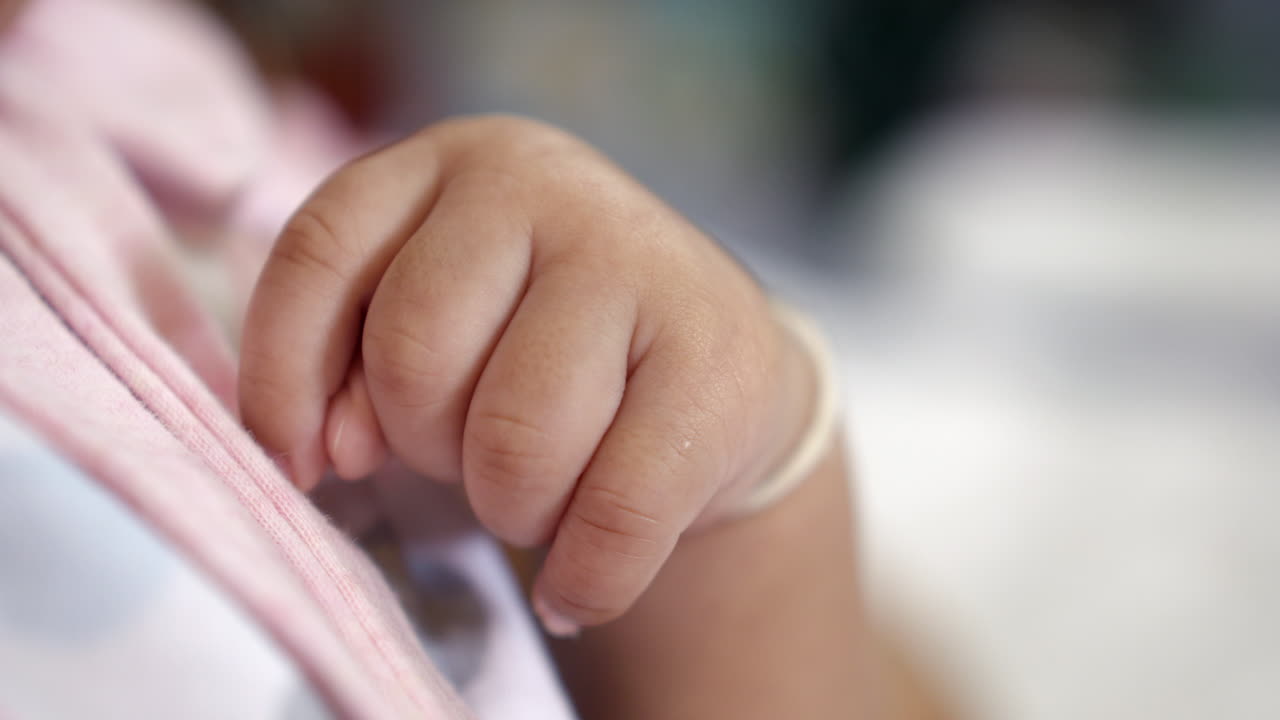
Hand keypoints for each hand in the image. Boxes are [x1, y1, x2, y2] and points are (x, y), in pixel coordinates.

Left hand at [239, 116, 814, 633]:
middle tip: (474, 456)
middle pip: (414, 356)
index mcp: (450, 163)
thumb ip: (364, 364)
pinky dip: (585, 579)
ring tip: (540, 497)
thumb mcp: (445, 326)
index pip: (319, 252)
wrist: (719, 370)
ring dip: (512, 510)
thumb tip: (331, 449)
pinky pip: (614, 514)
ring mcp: (639, 260)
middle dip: (429, 447)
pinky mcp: (717, 360)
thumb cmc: (546, 349)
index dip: (285, 374)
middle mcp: (543, 184)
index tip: (307, 462)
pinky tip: (580, 582)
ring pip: (513, 441)